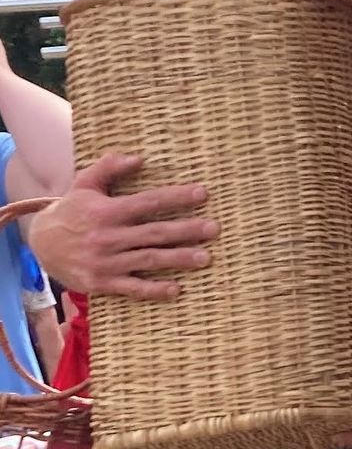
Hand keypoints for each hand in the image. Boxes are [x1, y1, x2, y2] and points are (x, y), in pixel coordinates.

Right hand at [23, 154, 216, 298]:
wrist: (40, 243)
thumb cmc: (71, 211)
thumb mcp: (84, 184)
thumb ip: (109, 168)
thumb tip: (139, 158)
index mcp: (106, 211)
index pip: (148, 202)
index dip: (176, 197)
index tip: (203, 193)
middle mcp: (107, 237)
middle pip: (154, 233)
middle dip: (186, 230)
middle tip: (214, 228)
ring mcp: (106, 261)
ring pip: (149, 260)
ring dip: (179, 259)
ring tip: (206, 258)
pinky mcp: (102, 282)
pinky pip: (132, 288)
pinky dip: (154, 290)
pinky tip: (176, 289)